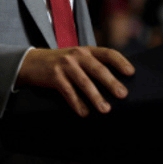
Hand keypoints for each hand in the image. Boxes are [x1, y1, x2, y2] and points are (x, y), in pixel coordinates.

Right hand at [16, 46, 134, 116]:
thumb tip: (116, 83)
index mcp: (86, 50)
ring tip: (105, 109)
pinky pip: (68, 92)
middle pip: (97, 69)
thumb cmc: (60, 63)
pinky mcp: (54, 76)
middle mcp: (76, 55)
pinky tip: (84, 113)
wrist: (31, 62)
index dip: (120, 62)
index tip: (131, 73)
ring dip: (96, 97)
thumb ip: (92, 64)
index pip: (108, 53)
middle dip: (111, 82)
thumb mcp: (76, 58)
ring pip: (84, 82)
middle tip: (122, 94)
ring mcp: (65, 65)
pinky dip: (77, 104)